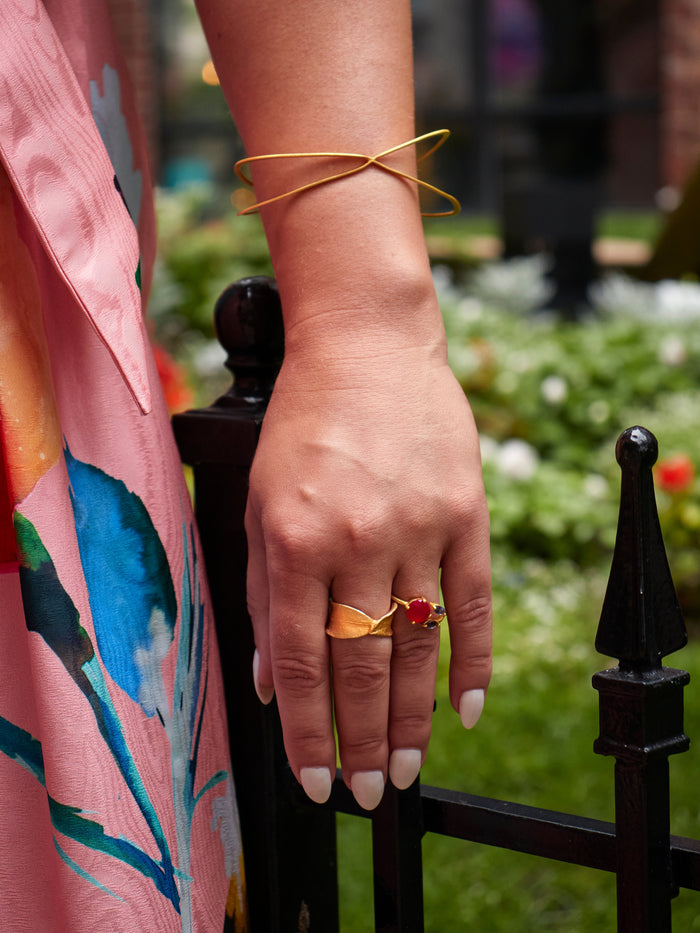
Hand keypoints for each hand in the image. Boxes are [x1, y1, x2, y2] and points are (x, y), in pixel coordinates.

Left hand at [245, 320, 491, 809]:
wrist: (367, 349)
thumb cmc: (303, 425)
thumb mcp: (260, 502)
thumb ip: (264, 592)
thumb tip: (268, 681)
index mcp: (295, 539)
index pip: (300, 662)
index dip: (305, 731)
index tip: (312, 779)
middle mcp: (357, 541)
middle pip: (362, 665)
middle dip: (361, 741)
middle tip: (368, 792)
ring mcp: (418, 528)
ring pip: (417, 646)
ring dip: (413, 718)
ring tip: (407, 769)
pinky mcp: (465, 514)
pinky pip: (473, 603)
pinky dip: (473, 662)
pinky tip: (466, 712)